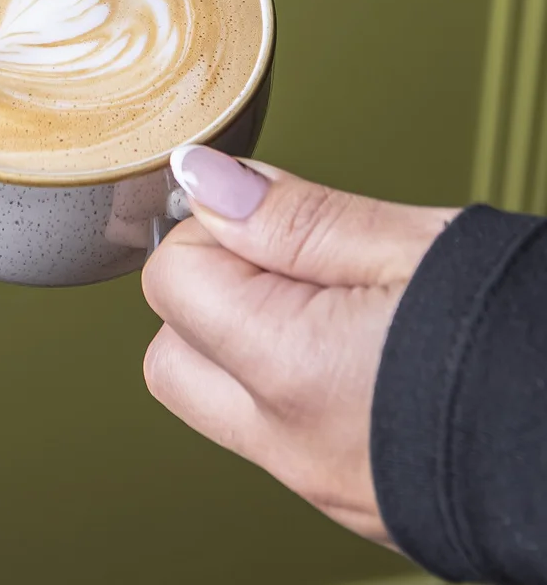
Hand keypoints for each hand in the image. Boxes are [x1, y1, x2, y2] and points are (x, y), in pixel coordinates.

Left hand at [143, 148, 458, 544]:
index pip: (172, 280)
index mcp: (292, 369)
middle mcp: (291, 443)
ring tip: (336, 299)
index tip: (273, 212)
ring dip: (247, 338)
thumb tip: (203, 179)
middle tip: (292, 256)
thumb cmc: (529, 339)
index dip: (218, 228)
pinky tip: (362, 347)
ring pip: (221, 400)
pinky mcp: (354, 502)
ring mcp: (321, 483)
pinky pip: (277, 433)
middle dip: (210, 290)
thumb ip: (296, 217)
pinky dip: (289, 383)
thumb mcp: (415, 246)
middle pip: (173, 354)